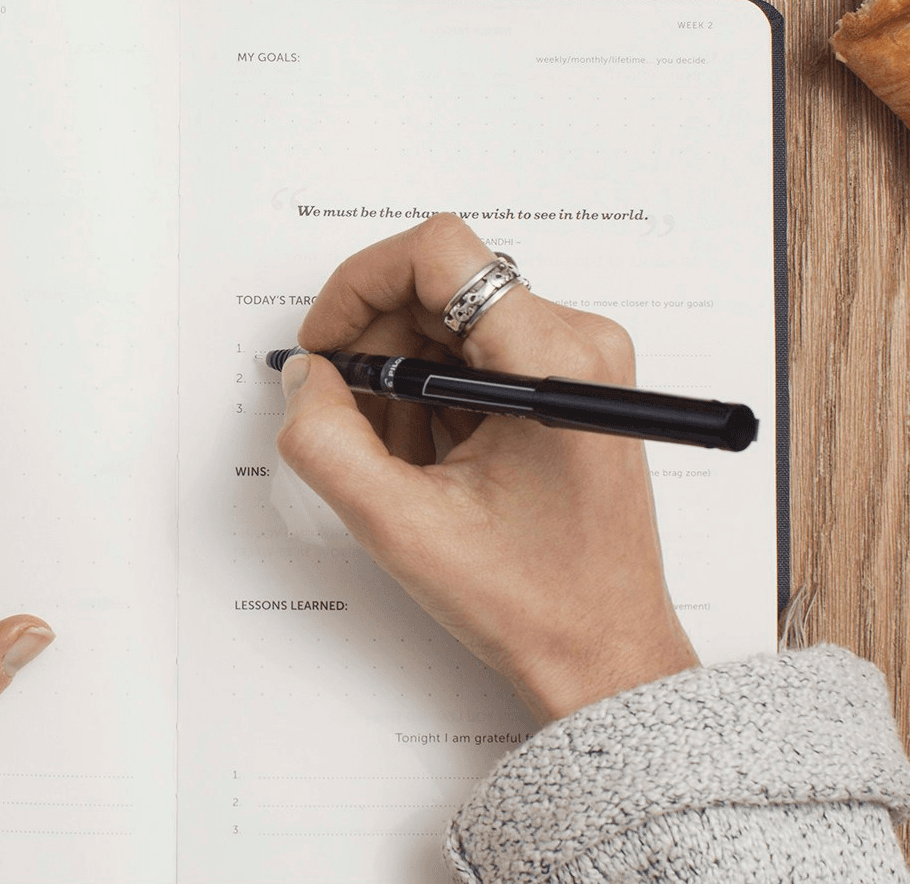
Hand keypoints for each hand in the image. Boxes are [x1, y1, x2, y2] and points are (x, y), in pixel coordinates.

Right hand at [276, 216, 697, 721]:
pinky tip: (430, 463)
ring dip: (403, 379)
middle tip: (347, 418)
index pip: (439, 253)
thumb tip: (305, 379)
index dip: (361, 286)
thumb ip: (329, 442)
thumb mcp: (402, 527)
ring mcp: (577, 363)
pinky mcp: (568, 385)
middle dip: (377, 346)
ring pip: (452, 322)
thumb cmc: (536, 602)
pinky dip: (433, 397)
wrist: (604, 655)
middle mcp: (578, 343)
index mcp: (552, 361)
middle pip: (440, 286)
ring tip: (400, 460)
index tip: (327, 345)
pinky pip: (476, 355)